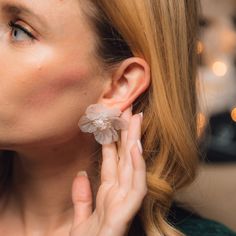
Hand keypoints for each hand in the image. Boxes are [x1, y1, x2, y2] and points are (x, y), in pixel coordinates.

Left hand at [70, 106, 146, 235]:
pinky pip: (134, 187)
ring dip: (134, 143)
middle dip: (127, 133)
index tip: (112, 121)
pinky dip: (136, 167)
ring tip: (135, 120)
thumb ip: (82, 196)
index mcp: (108, 194)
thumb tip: (80, 174)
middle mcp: (118, 194)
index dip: (113, 140)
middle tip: (128, 109)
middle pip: (124, 158)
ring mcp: (124, 203)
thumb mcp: (80, 218)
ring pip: (133, 167)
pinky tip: (134, 148)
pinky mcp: (125, 214)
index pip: (112, 161)